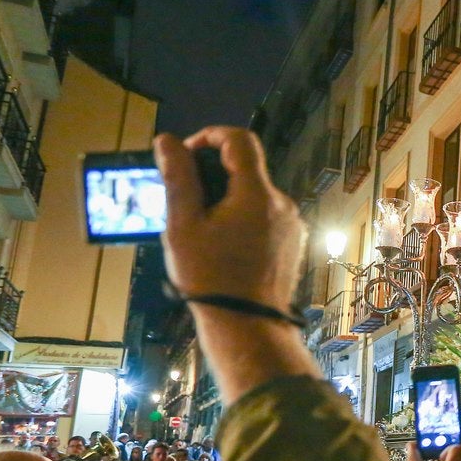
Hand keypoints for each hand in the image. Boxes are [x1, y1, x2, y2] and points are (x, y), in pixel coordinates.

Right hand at [155, 129, 305, 309]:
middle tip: (185, 195)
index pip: (239, 140)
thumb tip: (168, 142)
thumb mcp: (183, 226)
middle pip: (247, 168)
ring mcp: (291, 223)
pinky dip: (242, 215)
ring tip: (200, 225)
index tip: (186, 153)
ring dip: (227, 196)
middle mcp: (282, 204)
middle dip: (213, 172)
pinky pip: (265, 215)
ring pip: (255, 193)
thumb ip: (178, 178)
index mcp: (257, 194)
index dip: (209, 136)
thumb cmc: (211, 279)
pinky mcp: (292, 241)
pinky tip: (221, 241)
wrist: (248, 325)